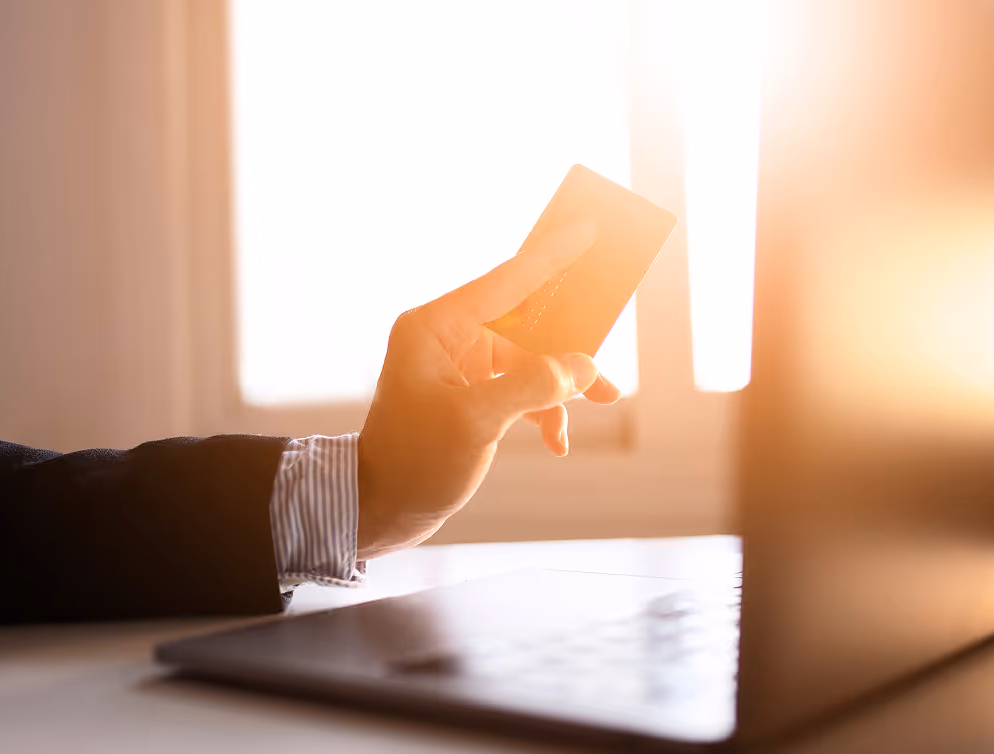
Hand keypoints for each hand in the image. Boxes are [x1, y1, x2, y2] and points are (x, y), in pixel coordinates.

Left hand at [356, 222, 621, 558]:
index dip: (551, 256)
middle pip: (525, 320)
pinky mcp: (470, 394)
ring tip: (606, 399)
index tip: (589, 228)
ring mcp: (460, 365)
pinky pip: (520, 387)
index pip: (506, 280)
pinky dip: (544, 409)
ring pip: (530, 358)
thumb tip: (582, 367)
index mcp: (435, 326)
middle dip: (569, 340)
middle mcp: (447, 337)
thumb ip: (532, 386)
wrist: (383, 510)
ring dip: (563, 384)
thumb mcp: (475, 422)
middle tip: (609, 325)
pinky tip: (558, 441)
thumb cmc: (414, 462)